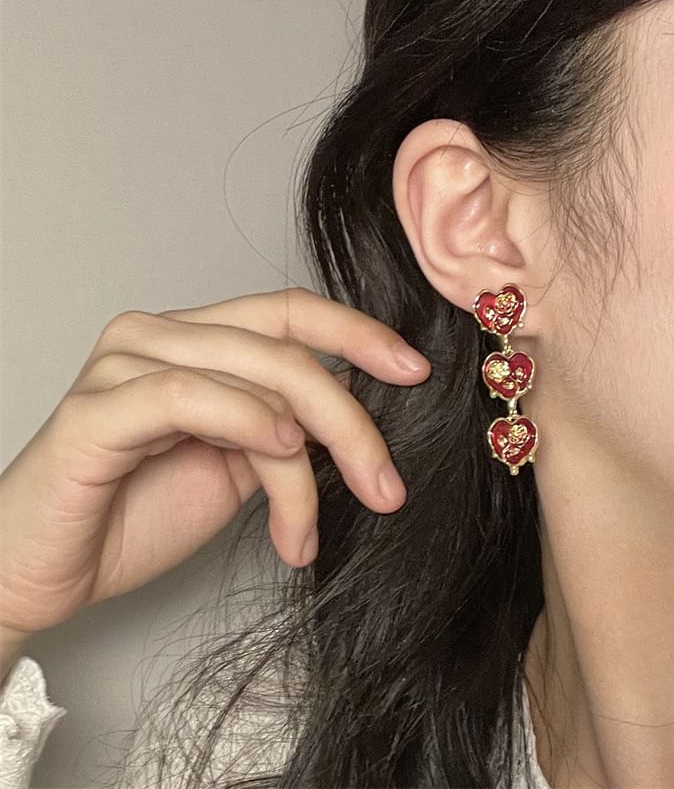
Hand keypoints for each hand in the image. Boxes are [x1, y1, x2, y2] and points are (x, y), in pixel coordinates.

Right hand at [0, 288, 429, 635]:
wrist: (49, 569)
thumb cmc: (135, 515)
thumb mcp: (236, 468)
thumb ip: (283, 431)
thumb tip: (353, 415)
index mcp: (197, 342)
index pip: (291, 314)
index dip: (359, 334)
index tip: (414, 373)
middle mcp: (161, 335)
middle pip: (286, 350)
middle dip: (350, 420)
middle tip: (386, 485)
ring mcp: (126, 363)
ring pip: (256, 377)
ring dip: (308, 455)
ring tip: (308, 528)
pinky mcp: (99, 407)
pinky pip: (193, 395)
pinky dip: (247, 422)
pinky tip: (281, 455)